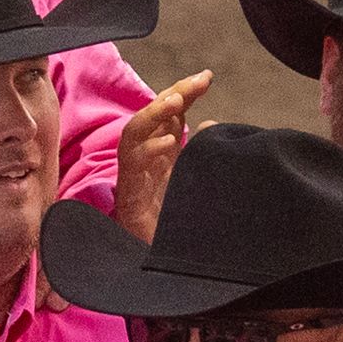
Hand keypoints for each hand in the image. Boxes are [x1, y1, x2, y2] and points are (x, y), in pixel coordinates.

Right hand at [112, 71, 214, 242]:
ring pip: (132, 136)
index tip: (207, 77)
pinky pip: (132, 168)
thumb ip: (202, 153)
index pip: (170, 115)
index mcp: (164, 154)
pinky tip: (169, 142)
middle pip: (150, 117)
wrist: (165, 264)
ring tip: (175, 102)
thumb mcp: (197, 179)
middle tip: (194, 83)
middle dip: (171, 95)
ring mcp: (136, 178)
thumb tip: (213, 125)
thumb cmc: (179, 222)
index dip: (185, 92)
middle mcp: (147, 161)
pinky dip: (149, 151)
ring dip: (153, 115)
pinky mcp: (130, 198)